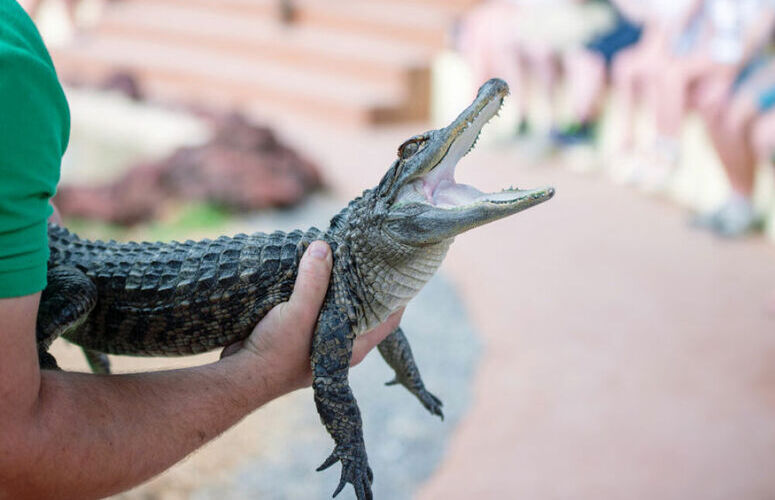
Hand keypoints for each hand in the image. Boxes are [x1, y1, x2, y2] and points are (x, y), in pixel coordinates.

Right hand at [221, 241, 402, 393]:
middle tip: (369, 253)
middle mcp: (341, 343)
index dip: (397, 294)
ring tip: (343, 253)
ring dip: (339, 283)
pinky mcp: (301, 334)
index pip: (389, 318)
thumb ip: (313, 282)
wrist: (240, 377)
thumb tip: (324, 247)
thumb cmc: (275, 353)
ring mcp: (320, 339)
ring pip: (339, 305)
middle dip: (366, 282)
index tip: (398, 266)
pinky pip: (317, 306)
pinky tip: (313, 268)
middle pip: (365, 308)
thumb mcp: (298, 313)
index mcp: (352, 345)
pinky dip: (318, 288)